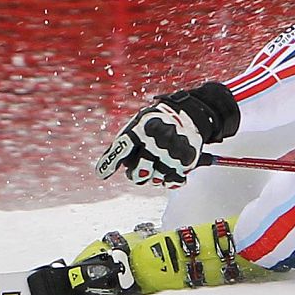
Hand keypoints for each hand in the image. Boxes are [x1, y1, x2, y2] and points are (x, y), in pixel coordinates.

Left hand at [96, 82, 240, 187]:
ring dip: (154, 176)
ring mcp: (172, 152)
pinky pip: (173, 181)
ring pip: (156, 180)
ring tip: (158, 164)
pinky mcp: (187, 160)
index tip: (102, 173)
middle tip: (139, 171)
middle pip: (139, 173)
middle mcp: (157, 140)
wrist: (193, 113)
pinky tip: (169, 172)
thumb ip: (124, 144)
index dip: (110, 162)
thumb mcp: (140, 123)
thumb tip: (103, 170)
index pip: (123, 149)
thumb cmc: (160, 121)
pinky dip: (170, 180)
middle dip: (136, 175)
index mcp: (142, 128)